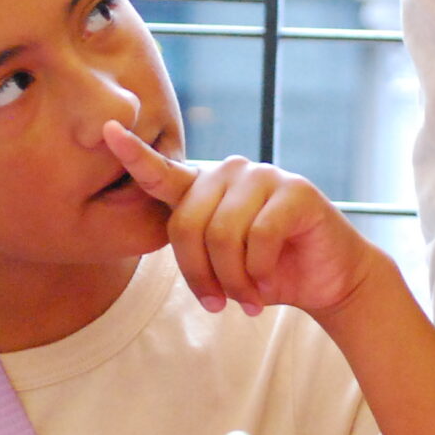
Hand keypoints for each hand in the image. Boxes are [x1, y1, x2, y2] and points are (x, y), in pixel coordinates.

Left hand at [105, 121, 377, 318]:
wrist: (326, 281)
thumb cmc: (266, 271)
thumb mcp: (220, 260)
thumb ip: (194, 241)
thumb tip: (175, 239)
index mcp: (204, 186)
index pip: (162, 171)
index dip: (134, 154)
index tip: (107, 130)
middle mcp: (230, 172)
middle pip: (187, 224)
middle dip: (199, 275)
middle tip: (218, 304)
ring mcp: (264, 176)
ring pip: (223, 234)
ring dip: (233, 280)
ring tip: (248, 299)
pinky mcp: (296, 190)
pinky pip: (260, 236)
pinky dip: (261, 271)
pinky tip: (270, 283)